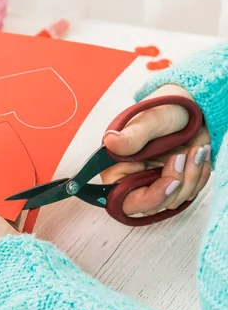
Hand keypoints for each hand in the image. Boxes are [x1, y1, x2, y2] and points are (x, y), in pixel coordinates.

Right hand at [101, 85, 210, 215]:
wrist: (190, 105)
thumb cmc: (165, 108)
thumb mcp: (149, 120)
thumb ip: (132, 135)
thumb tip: (110, 141)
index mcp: (117, 167)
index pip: (124, 200)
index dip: (149, 198)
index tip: (171, 182)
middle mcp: (133, 178)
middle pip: (154, 204)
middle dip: (176, 184)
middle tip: (182, 156)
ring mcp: (154, 182)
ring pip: (175, 199)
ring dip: (191, 176)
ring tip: (196, 149)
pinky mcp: (173, 181)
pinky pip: (190, 191)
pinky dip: (199, 174)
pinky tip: (199, 153)